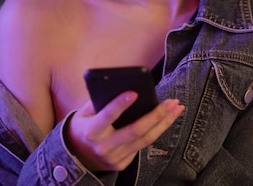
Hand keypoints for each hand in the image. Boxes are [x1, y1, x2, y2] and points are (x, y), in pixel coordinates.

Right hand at [66, 91, 184, 171]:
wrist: (76, 156)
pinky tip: (166, 119)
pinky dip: (156, 131)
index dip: (120, 104)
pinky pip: (142, 146)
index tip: (134, 92)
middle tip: (172, 101)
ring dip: (164, 122)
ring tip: (177, 108)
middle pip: (136, 130)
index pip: (107, 116)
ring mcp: (114, 158)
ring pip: (145, 140)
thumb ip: (101, 101)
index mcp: (91, 131)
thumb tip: (124, 87)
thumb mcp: (84, 112)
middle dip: (157, 115)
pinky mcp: (122, 164)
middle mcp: (103, 147)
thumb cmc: (84, 126)